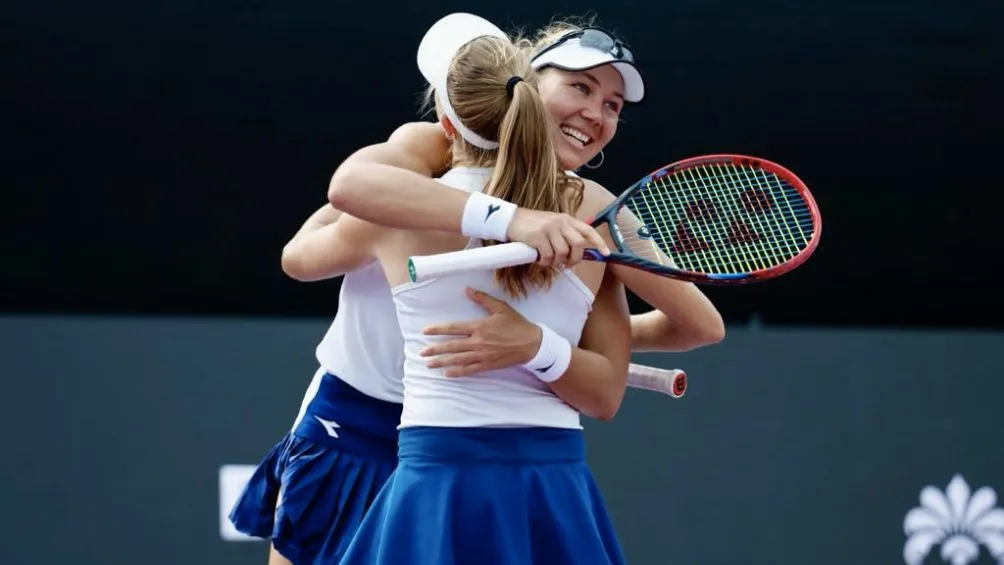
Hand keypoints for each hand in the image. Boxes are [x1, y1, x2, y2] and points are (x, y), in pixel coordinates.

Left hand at [419, 287, 542, 376]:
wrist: (532, 344)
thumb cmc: (516, 324)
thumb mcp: (501, 308)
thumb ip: (483, 299)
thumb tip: (468, 290)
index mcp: (479, 326)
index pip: (453, 328)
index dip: (438, 330)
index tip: (425, 331)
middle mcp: (478, 342)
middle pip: (451, 346)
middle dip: (435, 349)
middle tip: (421, 352)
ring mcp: (482, 355)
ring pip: (457, 359)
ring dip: (441, 362)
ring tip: (429, 364)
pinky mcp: (487, 365)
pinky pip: (469, 370)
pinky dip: (457, 372)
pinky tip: (447, 373)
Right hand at [506, 208, 609, 268]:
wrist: (510, 219)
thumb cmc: (531, 226)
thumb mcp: (552, 225)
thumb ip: (564, 235)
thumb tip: (575, 254)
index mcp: (567, 219)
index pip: (588, 230)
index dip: (599, 243)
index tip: (606, 254)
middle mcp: (560, 222)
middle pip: (578, 245)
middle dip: (574, 259)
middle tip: (566, 265)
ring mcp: (549, 228)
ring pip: (562, 253)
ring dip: (556, 262)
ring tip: (548, 260)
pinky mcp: (538, 236)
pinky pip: (548, 256)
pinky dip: (544, 263)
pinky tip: (539, 260)